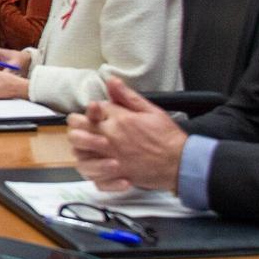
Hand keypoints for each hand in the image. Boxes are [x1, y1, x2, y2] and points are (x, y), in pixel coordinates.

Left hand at [66, 77, 186, 193]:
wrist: (180, 162)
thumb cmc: (167, 137)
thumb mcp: (150, 110)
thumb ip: (128, 96)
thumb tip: (112, 81)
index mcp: (119, 120)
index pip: (92, 110)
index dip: (92, 110)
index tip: (96, 112)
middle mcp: (111, 138)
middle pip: (78, 131)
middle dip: (77, 128)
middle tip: (84, 129)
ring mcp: (112, 158)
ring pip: (80, 156)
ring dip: (80, 151)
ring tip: (88, 149)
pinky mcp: (117, 175)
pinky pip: (94, 178)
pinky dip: (94, 174)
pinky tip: (99, 167)